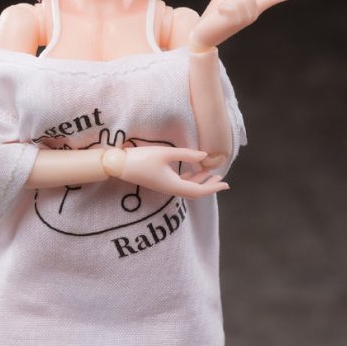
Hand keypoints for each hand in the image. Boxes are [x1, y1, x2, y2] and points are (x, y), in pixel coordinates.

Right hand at [111, 142, 228, 198]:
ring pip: (187, 188)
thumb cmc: (142, 158)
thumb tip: (204, 157)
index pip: (199, 190)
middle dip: (209, 186)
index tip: (226, 184)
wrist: (120, 165)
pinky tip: (193, 173)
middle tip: (221, 180)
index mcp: (174, 185)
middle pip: (195, 192)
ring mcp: (165, 187)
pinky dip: (190, 180)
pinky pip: (180, 184)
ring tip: (210, 174)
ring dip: (200, 182)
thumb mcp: (166, 153)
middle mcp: (171, 189)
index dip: (213, 187)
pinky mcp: (160, 182)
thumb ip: (186, 155)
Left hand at [194, 0, 310, 52]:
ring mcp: (245, 21)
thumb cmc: (213, 15)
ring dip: (228, 3)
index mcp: (253, 7)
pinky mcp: (236, 23)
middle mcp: (253, 14)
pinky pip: (232, 5)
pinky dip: (223, 8)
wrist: (201, 33)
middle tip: (223, 10)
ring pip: (241, 1)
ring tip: (221, 14)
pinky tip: (219, 17)